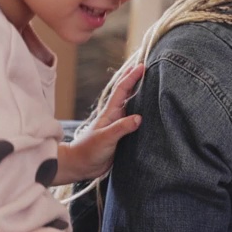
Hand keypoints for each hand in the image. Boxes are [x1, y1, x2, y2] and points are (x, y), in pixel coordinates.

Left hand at [56, 63, 144, 183]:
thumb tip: (139, 118)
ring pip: (132, 106)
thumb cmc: (89, 150)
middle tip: (146, 67)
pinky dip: (142, 114)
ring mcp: (119, 125)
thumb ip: (121, 128)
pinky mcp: (122, 136)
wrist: (80, 165)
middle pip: (127, 93)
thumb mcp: (105, 138)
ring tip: (150, 86)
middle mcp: (116, 116)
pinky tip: (149, 113)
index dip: (131, 77)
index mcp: (111, 112)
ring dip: (140, 95)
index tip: (142, 66)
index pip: (122, 90)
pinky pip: (134, 121)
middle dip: (135, 79)